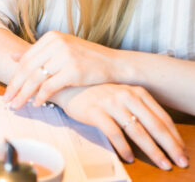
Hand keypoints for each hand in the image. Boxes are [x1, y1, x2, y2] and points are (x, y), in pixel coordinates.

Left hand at [4, 31, 119, 107]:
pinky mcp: (73, 70)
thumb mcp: (61, 49)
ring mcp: (65, 56)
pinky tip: (36, 104)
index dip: (15, 75)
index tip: (8, 89)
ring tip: (17, 105)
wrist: (115, 64)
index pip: (26, 58)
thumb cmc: (87, 58)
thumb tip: (13, 57)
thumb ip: (38, 53)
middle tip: (7, 100)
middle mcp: (56, 44)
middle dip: (15, 86)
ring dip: (24, 94)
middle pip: (28, 68)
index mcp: (51, 37)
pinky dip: (41, 97)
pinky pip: (50, 86)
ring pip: (36, 78)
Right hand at [58, 84, 187, 169]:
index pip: (162, 116)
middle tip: (179, 161)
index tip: (182, 150)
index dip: (174, 136)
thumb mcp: (120, 96)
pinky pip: (114, 132)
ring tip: (161, 163)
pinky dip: (123, 147)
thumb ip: (137, 109)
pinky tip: (129, 157)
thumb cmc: (95, 94)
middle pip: (154, 124)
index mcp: (136, 91)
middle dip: (170, 146)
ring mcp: (110, 102)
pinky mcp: (95, 111)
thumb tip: (159, 134)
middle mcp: (125, 95)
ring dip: (152, 150)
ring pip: (137, 130)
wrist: (66, 86)